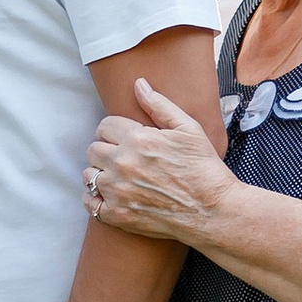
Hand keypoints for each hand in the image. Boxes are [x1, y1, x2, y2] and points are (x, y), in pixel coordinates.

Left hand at [85, 82, 230, 247]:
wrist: (213, 211)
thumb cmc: (204, 169)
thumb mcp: (188, 129)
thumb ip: (160, 106)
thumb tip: (138, 85)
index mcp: (138, 139)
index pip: (104, 126)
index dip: (114, 130)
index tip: (122, 138)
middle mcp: (123, 164)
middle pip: (93, 149)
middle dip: (105, 150)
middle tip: (121, 157)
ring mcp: (118, 191)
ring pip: (88, 175)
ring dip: (99, 173)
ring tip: (116, 177)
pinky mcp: (118, 215)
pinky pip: (90, 203)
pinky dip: (95, 199)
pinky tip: (109, 196)